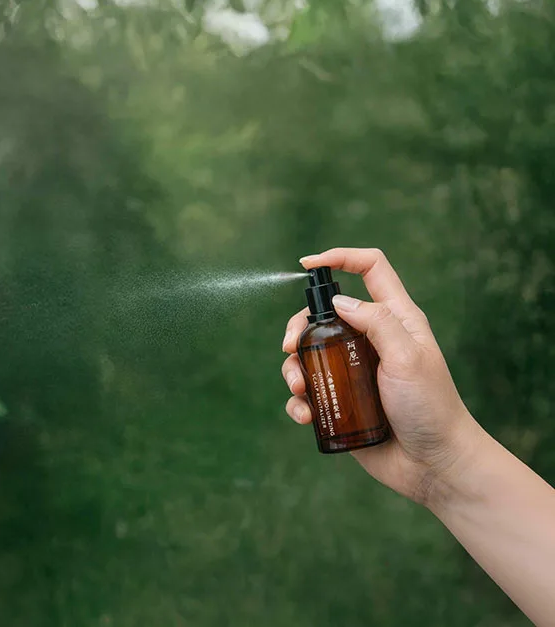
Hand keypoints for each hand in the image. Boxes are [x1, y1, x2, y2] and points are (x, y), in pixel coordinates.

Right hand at [280, 247, 484, 504]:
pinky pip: (309, 393)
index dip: (340, 257)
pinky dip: (298, 401)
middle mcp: (371, 340)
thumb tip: (340, 303)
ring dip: (293, 368)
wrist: (434, 465)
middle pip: (323, 314)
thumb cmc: (431, 408)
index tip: (307, 263)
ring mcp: (354, 371)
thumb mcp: (408, 358)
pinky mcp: (342, 401)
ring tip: (300, 389)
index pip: (370, 269)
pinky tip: (304, 413)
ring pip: (309, 354)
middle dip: (298, 326)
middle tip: (290, 346)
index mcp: (395, 319)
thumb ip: (377, 323)